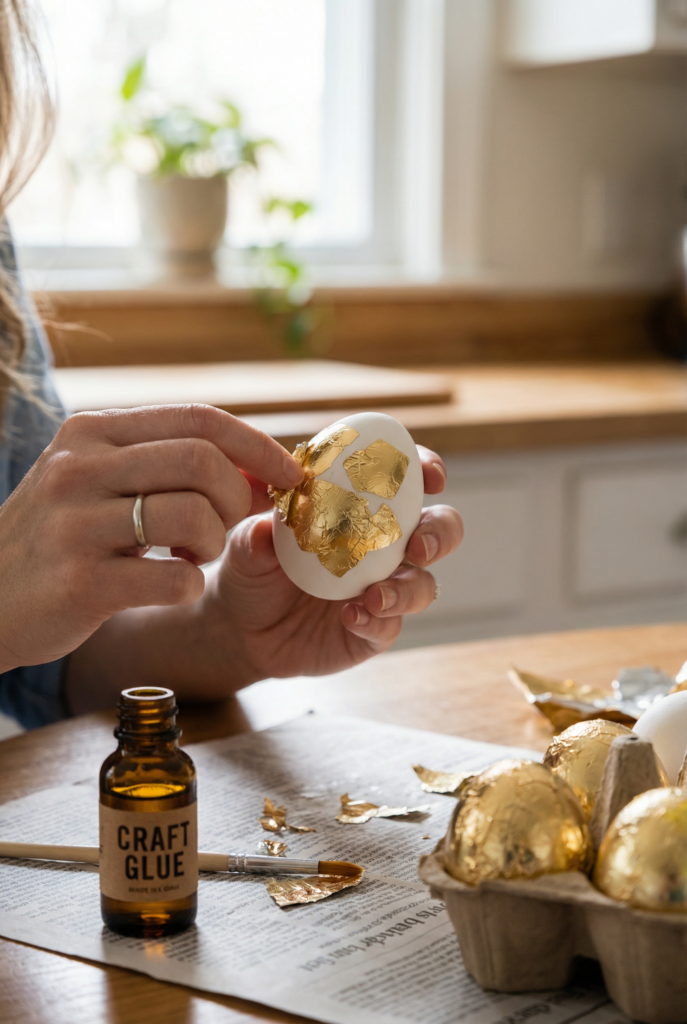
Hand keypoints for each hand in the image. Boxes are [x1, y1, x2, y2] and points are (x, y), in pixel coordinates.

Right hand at [0, 405, 301, 672]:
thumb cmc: (58, 539)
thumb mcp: (95, 481)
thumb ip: (163, 464)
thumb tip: (258, 466)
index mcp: (91, 432)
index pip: (197, 417)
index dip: (256, 444)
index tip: (290, 474)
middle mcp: (79, 468)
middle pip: (201, 460)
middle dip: (236, 496)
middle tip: (228, 525)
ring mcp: (76, 524)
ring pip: (192, 514)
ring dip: (213, 543)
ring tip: (192, 555)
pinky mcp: (79, 583)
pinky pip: (174, 577)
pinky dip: (190, 584)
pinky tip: (170, 585)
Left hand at [195, 446, 462, 692]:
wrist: (241, 627)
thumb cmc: (252, 567)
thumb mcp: (246, 545)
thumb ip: (258, 534)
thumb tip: (269, 528)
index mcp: (364, 508)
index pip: (408, 481)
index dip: (428, 471)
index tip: (430, 475)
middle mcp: (385, 547)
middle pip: (439, 531)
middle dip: (439, 534)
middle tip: (417, 544)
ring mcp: (384, 590)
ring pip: (424, 586)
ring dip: (408, 589)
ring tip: (376, 596)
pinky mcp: (373, 631)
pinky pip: (390, 627)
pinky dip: (377, 621)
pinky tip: (352, 617)